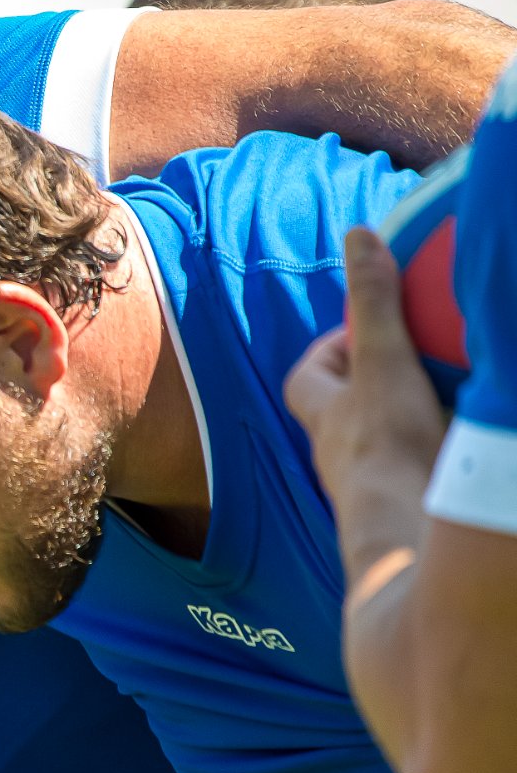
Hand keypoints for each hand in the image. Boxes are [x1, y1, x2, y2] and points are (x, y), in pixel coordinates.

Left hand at [285, 227, 447, 502]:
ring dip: (414, 421)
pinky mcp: (409, 509)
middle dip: (378, 386)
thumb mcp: (383, 361)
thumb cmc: (388, 446)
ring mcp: (372, 485)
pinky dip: (440, 454)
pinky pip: (420, 471)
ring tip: (458, 397)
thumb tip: (359, 235)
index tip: (367, 330)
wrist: (410, 537)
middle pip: (346, 411)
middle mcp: (340, 453)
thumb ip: (373, 302)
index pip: (306, 376)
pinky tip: (466, 445)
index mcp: (326, 417)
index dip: (331, 349)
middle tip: (423, 362)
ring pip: (383, 443)